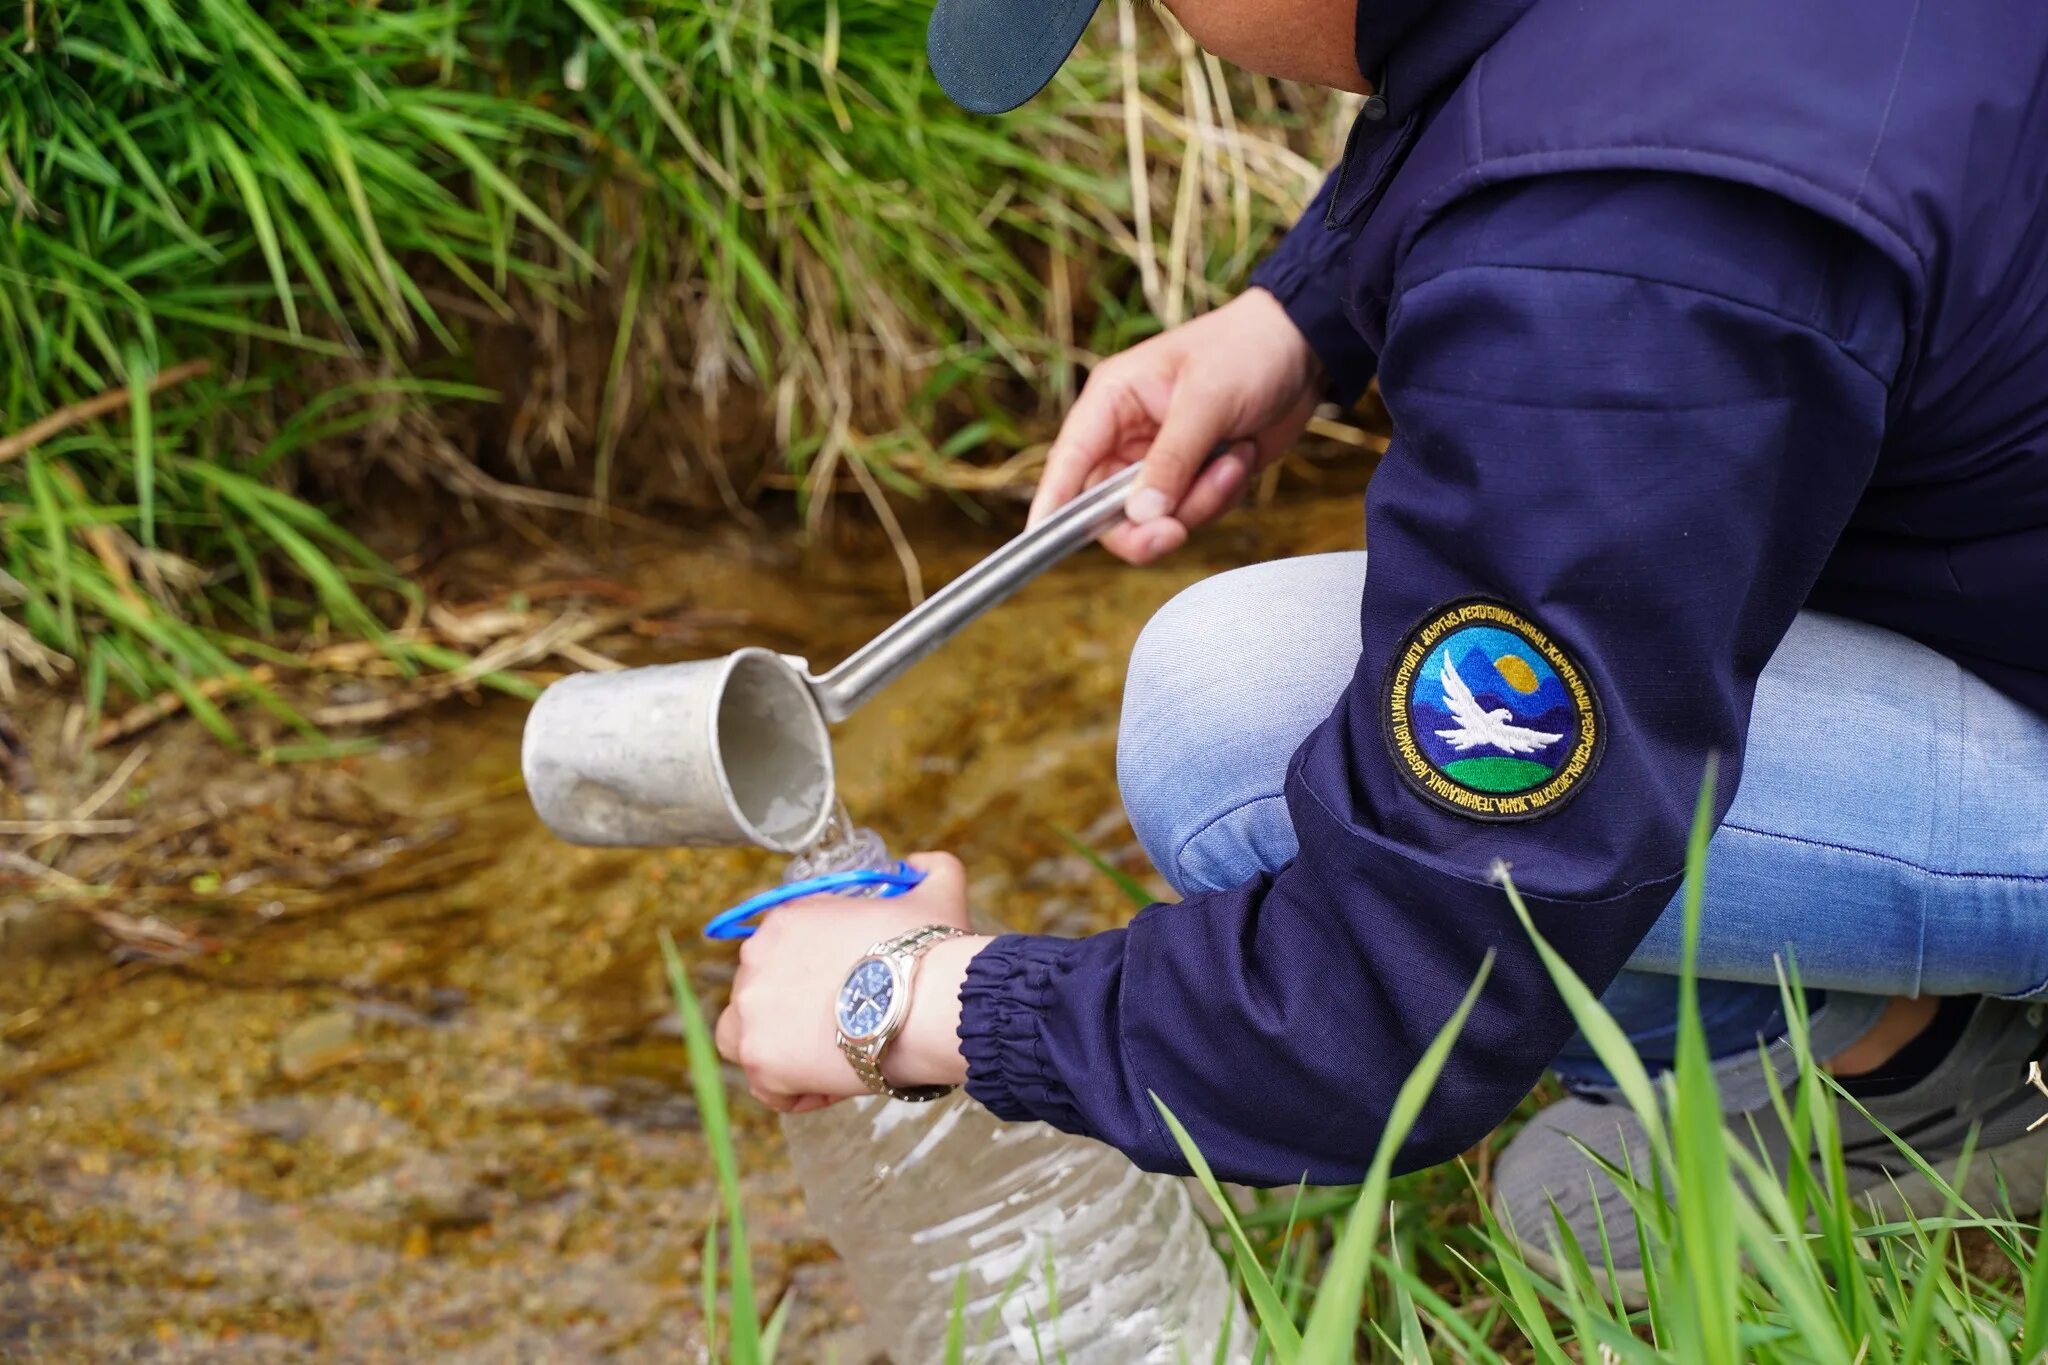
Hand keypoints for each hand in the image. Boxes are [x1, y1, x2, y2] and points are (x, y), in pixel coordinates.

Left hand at [712, 852, 991, 1112]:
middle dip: (792, 1013)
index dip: (811, 976)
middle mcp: (755, 961)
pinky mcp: (760, 1059)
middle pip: (759, 993)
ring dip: (778, 1052)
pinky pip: (767, 1087)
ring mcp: (752, 1011)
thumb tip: (918, 864)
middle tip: (841, 1028)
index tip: (846, 992)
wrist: (929, 1003)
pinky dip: (796, 1092)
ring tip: (826, 1061)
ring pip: (744, 1039)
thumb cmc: (930, 951)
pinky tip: (835, 1084)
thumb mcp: (935, 891)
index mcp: (784, 921)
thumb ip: (929, 868)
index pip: (778, 953)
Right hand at [1031, 287, 1323, 563]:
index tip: (1041, 540)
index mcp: (1112, 401)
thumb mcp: (1208, 401)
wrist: (1303, 350)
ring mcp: (1159, 461)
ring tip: (1233, 458)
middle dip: (1147, 524)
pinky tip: (1241, 457)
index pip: (1069, 461)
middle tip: (1177, 529)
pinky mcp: (1192, 478)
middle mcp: (1126, 436)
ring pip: (1155, 519)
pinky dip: (1220, 496)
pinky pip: (1192, 514)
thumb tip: (1142, 515)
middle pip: (1106, 510)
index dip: (1052, 504)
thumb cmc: (1247, 351)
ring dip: (1200, 501)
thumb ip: (1172, 460)